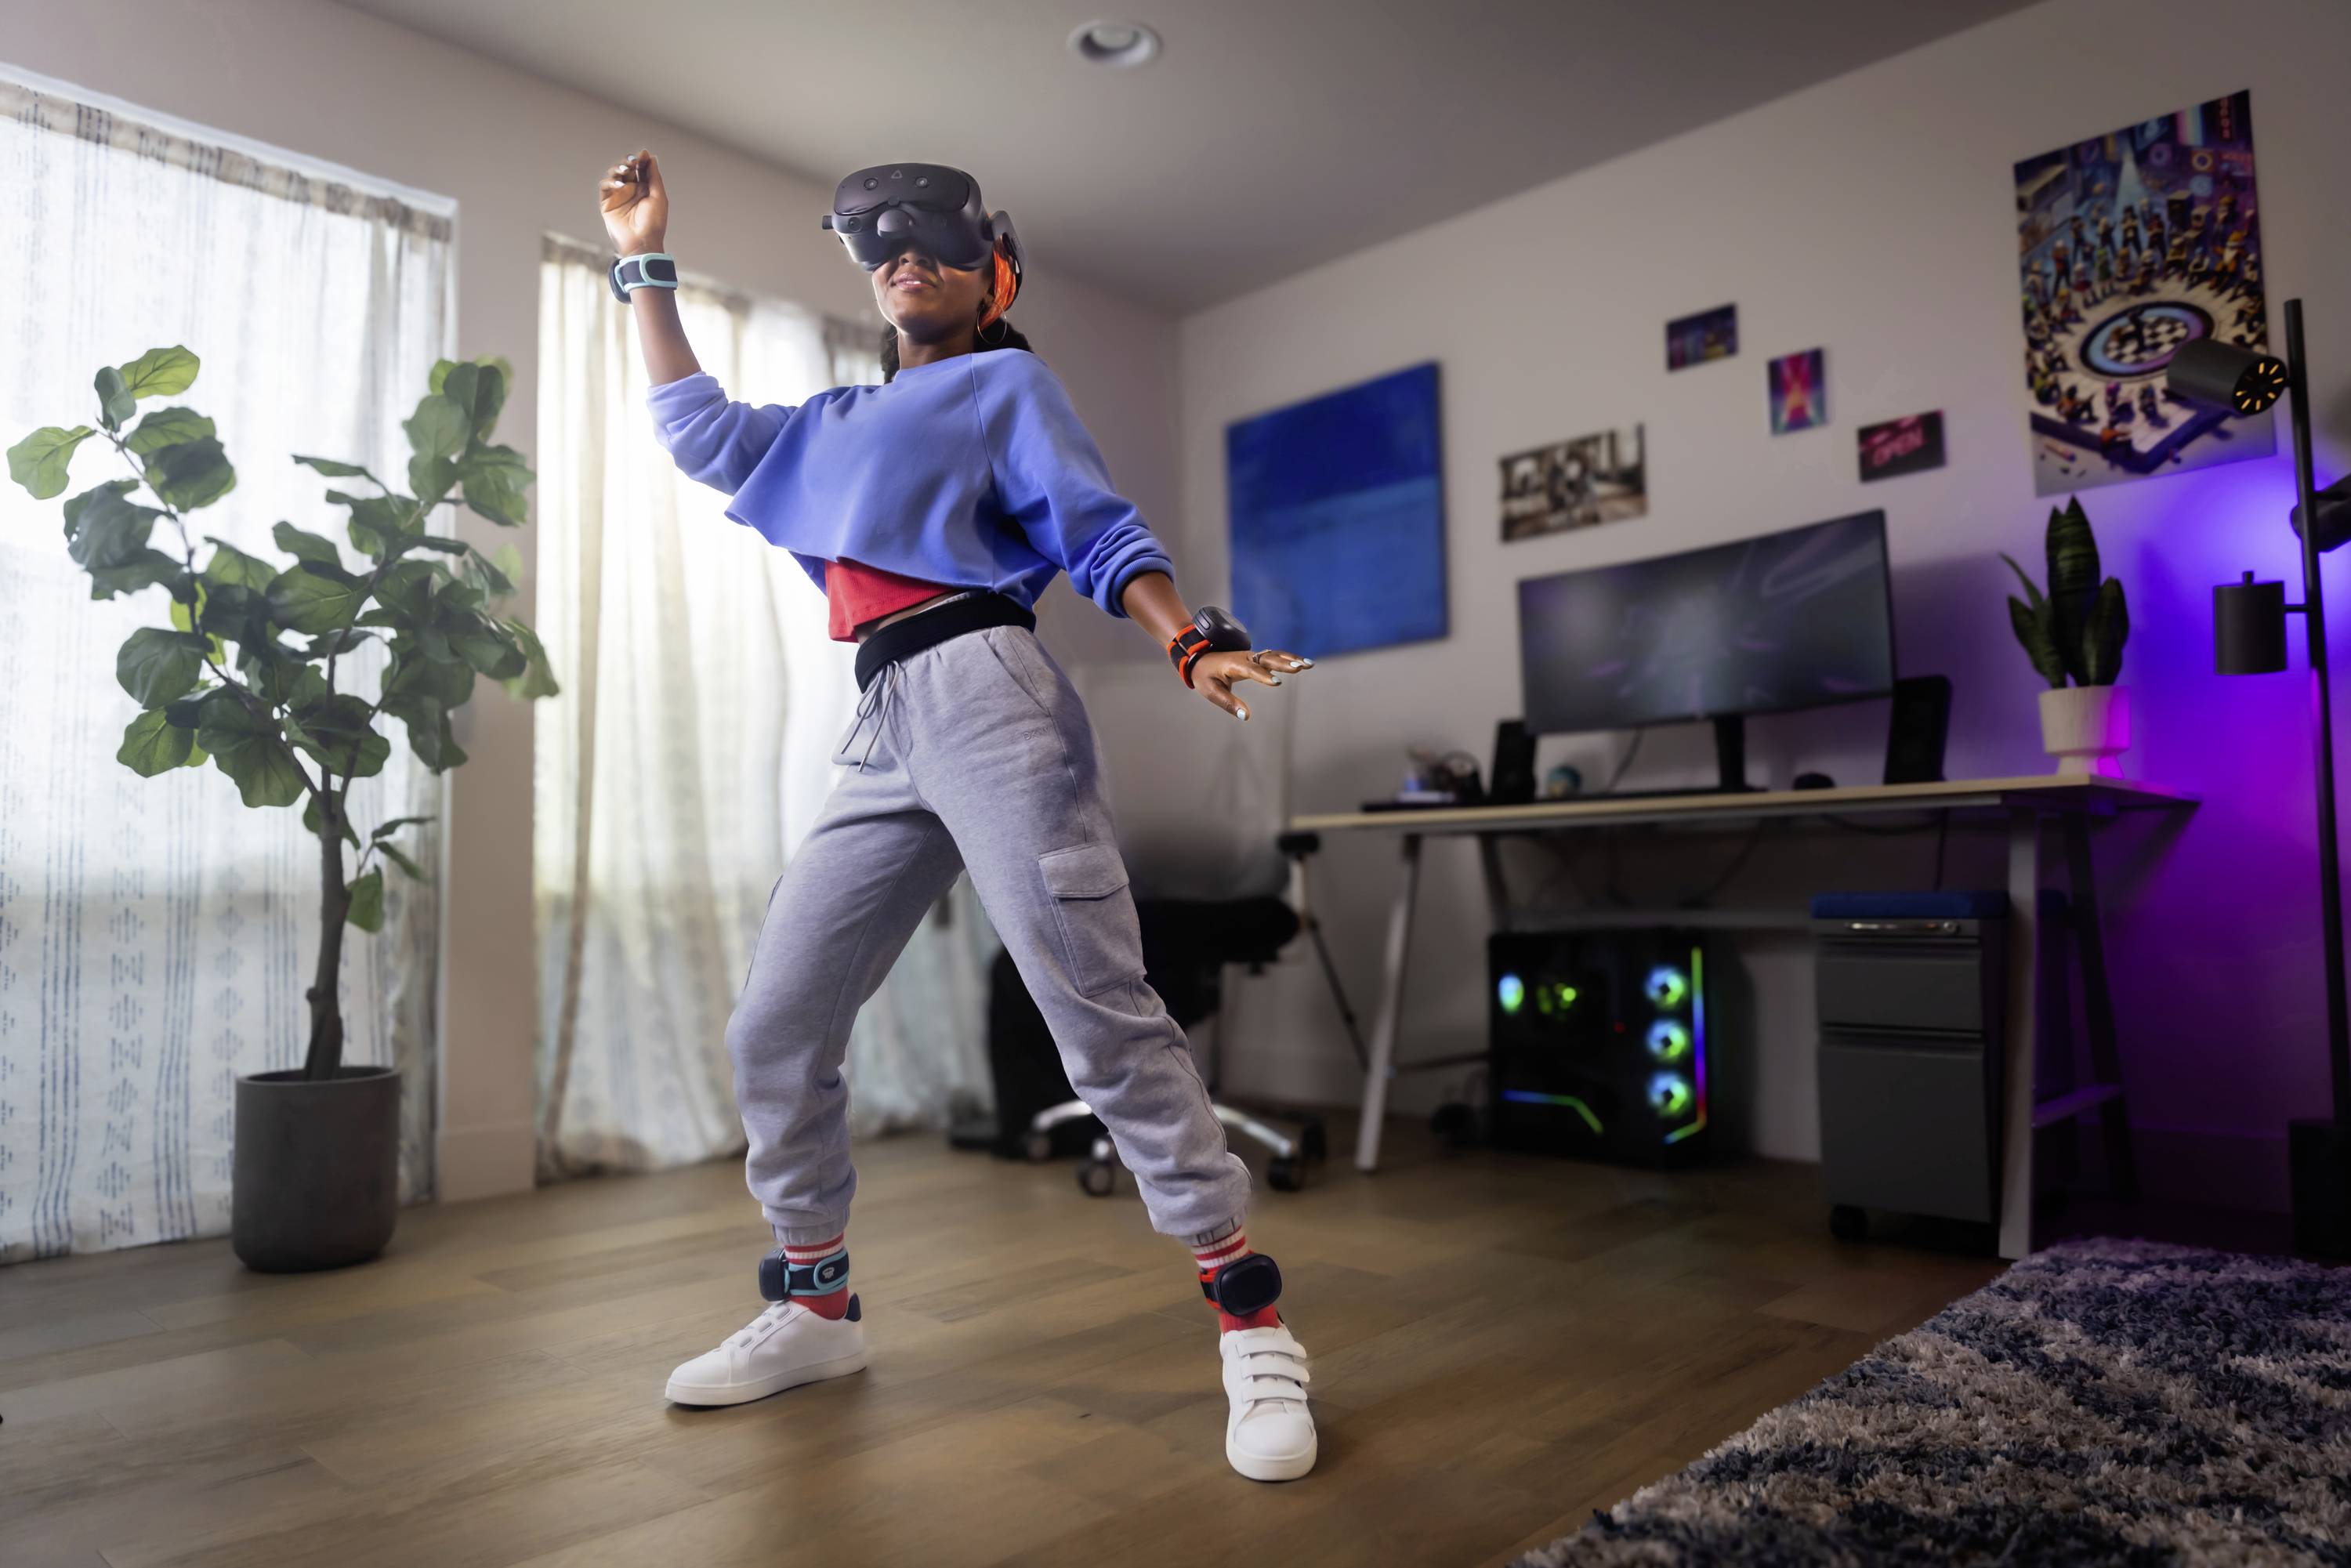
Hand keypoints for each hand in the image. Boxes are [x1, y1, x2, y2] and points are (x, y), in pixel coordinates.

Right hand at [599, 150, 667, 254]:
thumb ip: (654, 176)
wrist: (642, 241)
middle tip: (633, 161)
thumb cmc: (654, 222)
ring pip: (614, 174)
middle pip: (627, 169)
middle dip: (629, 162)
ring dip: (619, 168)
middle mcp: (631, 190)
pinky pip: (605, 186)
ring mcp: (618, 195)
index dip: (641, 160)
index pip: (641, 169)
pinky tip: (620, 185)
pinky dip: (611, 182)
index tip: (643, 154)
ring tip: (626, 170)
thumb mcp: (658, 196)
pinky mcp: (607, 202)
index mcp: (645, 189)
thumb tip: (651, 157)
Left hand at [1191, 649, 1311, 720]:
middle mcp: (1246, 657)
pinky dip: (1288, 658)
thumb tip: (1246, 717)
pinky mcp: (1256, 657)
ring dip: (1291, 659)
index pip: (1251, 670)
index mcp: (1233, 664)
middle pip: (1268, 658)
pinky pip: (1274, 656)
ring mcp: (1252, 655)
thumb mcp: (1211, 691)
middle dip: (1284, 663)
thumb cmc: (1205, 675)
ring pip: (1274, 655)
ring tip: (1308, 664)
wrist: (1199, 656)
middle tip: (1300, 667)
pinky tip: (1302, 663)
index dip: (1263, 676)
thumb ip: (1228, 703)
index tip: (1277, 683)